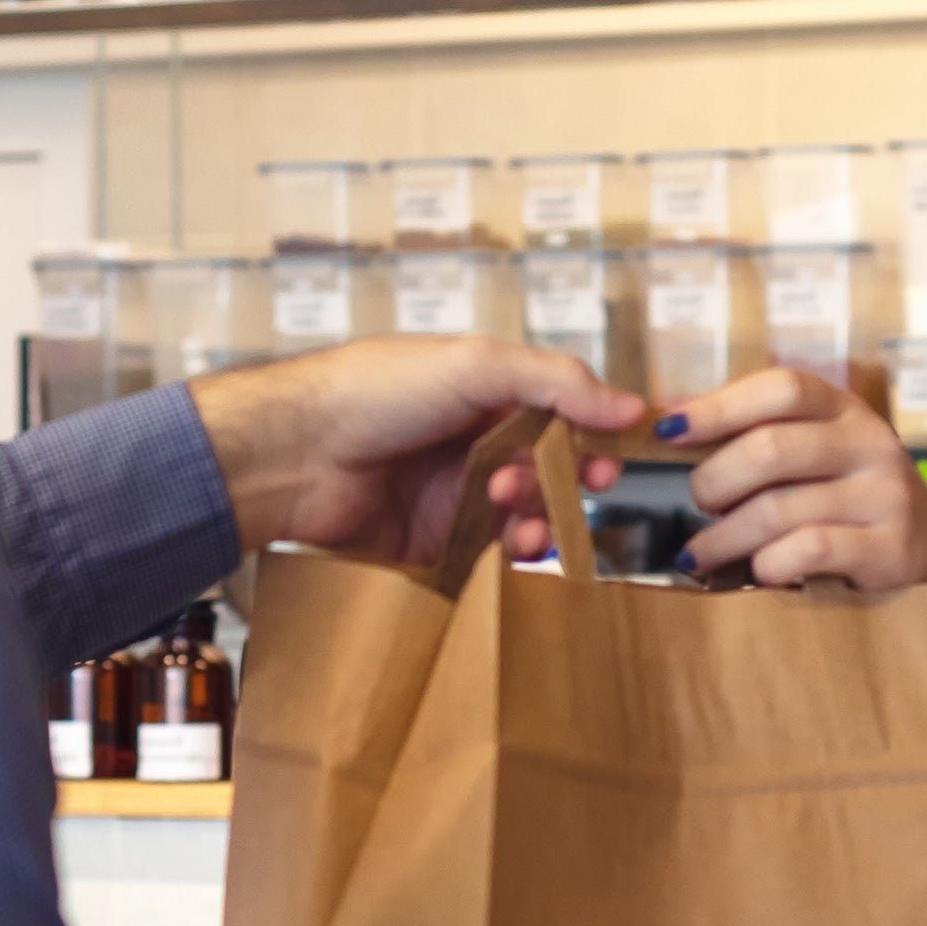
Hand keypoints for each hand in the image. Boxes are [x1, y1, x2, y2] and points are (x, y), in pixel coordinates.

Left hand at [189, 340, 639, 567]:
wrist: (294, 454)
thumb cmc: (374, 393)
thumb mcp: (474, 367)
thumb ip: (556, 383)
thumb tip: (631, 406)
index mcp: (480, 394)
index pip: (557, 417)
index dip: (590, 438)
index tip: (612, 458)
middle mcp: (468, 445)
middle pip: (547, 472)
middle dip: (566, 482)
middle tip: (575, 488)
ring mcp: (450, 497)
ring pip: (522, 518)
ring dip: (538, 517)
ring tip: (517, 510)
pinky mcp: (431, 547)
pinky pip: (488, 558)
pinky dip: (511, 556)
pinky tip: (514, 549)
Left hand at [656, 367, 926, 691]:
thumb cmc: (851, 505)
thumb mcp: (820, 457)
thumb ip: (761, 438)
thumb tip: (668, 422)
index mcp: (844, 411)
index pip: (781, 388)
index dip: (719, 405)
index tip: (668, 429)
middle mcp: (869, 444)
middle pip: (770, 449)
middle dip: (714, 481)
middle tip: (699, 504)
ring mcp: (884, 496)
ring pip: (778, 509)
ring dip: (723, 537)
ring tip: (699, 553)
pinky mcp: (890, 549)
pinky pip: (808, 550)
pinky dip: (767, 564)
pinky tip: (755, 572)